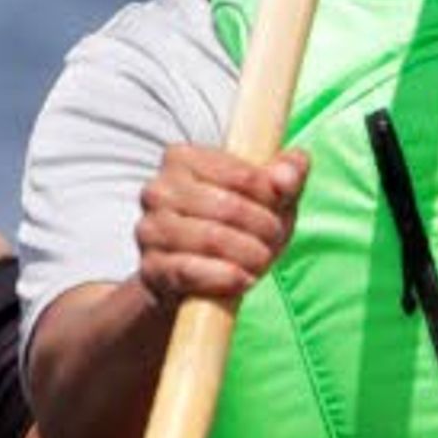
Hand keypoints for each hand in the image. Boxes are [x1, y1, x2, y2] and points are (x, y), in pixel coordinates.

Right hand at [133, 144, 306, 309]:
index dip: (272, 197)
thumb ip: (287, 174)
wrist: (194, 276)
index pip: (242, 175)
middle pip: (228, 207)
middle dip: (263, 229)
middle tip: (274, 241)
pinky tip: (243, 279)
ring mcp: (150, 228)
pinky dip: (226, 277)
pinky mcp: (151, 266)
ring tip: (260, 261)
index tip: (281, 212)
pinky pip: (192, 270)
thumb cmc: (237, 226)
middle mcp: (158, 189)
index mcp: (182, 158)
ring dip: (249, 255)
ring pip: (212, 239)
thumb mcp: (267, 197)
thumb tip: (286, 176)